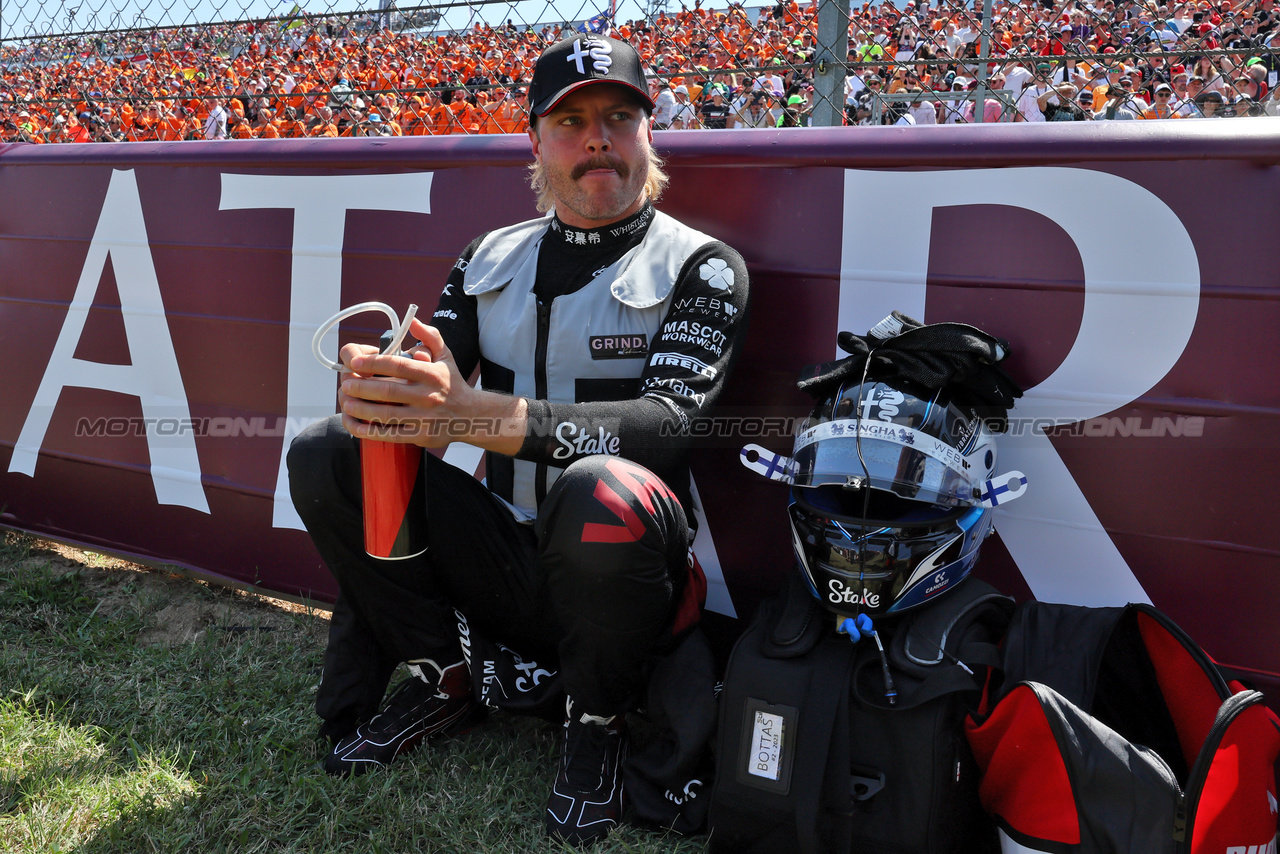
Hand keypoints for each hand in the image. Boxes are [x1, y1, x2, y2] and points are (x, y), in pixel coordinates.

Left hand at [336, 318, 472, 446]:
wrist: (472, 417)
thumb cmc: (453, 384)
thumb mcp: (446, 357)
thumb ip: (430, 337)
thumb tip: (413, 321)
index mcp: (431, 374)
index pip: (398, 365)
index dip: (373, 362)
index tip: (354, 362)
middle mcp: (428, 396)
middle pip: (388, 391)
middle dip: (362, 387)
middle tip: (345, 384)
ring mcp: (423, 418)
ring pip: (385, 414)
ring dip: (361, 408)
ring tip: (345, 402)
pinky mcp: (420, 436)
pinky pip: (389, 434)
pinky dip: (368, 430)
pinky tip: (354, 423)